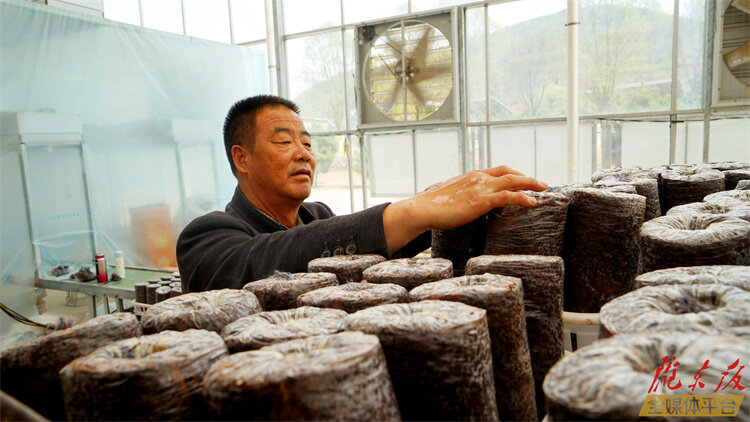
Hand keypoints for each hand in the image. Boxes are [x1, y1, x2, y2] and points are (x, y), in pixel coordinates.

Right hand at [382, 166, 547, 252]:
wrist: (422, 209)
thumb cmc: (429, 204)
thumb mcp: (444, 193)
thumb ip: (452, 192)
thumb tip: (446, 195)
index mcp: (471, 176)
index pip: (497, 171)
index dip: (513, 174)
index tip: (523, 179)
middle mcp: (478, 178)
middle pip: (509, 173)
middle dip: (527, 177)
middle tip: (540, 183)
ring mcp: (481, 188)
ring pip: (513, 181)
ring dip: (531, 184)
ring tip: (543, 189)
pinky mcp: (482, 200)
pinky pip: (509, 196)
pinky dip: (523, 198)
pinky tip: (532, 203)